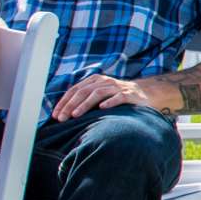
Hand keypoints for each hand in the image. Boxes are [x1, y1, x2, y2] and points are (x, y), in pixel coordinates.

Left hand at [53, 72, 178, 122]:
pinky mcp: (130, 94)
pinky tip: (102, 108)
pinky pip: (119, 97)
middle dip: (70, 105)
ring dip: (85, 105)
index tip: (55, 115)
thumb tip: (64, 113)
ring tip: (75, 115)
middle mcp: (105, 82)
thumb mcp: (100, 95)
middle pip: (84, 91)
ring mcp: (118, 87)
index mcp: (95, 81)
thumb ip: (85, 99)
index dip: (64, 102)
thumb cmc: (117, 98)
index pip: (75, 90)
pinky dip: (110, 102)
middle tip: (62, 118)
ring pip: (98, 93)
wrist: (145, 94)